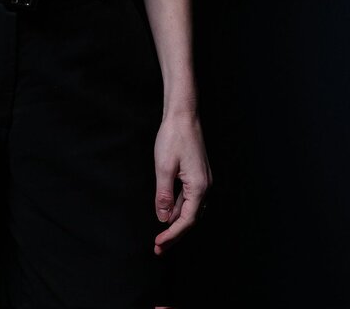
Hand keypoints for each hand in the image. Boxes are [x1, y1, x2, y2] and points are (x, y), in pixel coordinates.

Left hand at [152, 109, 212, 254]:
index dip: (172, 235)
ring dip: (176, 223)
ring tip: (161, 235)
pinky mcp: (198, 175)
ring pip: (190, 209)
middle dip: (174, 234)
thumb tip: (163, 218)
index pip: (186, 221)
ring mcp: (203, 180)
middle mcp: (205, 186)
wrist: (183, 114)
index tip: (158, 244)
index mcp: (198, 187)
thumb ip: (163, 195)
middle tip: (158, 248)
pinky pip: (189, 198)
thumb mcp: (163, 167)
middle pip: (191, 219)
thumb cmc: (173, 136)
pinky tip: (167, 212)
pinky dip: (178, 208)